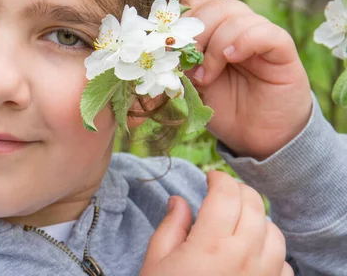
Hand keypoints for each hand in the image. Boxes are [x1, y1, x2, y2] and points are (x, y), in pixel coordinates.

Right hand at [140, 171, 292, 275]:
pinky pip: (283, 262)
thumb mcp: (156, 260)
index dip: (218, 179)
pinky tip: (251, 252)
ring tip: (238, 220)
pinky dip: (271, 250)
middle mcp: (243, 257)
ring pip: (274, 231)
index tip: (210, 177)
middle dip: (238, 191)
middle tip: (223, 192)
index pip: (226, 194)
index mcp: (210, 244)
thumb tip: (180, 200)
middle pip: (254, 206)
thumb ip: (171, 225)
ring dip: (258, 218)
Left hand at [181, 0, 311, 159]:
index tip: (168, 44)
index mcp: (216, 29)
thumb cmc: (223, 107)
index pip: (197, 2)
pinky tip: (230, 59)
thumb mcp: (190, 85)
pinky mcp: (282, 49)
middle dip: (193, 32)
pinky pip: (264, 32)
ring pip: (235, 15)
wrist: (255, 136)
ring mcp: (261, 35)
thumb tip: (151, 54)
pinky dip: (242, 42)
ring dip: (213, 45)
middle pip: (214, 5)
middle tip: (186, 63)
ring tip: (206, 76)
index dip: (181, 17)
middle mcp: (238, 26)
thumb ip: (176, 65)